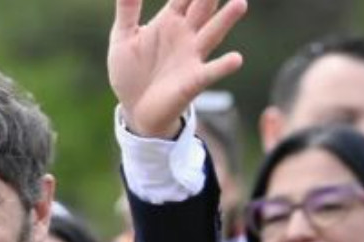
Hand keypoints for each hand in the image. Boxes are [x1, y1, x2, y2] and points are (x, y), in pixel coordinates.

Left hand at [109, 0, 246, 137]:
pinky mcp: (193, 81)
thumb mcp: (123, 39)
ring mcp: (192, 56)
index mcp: (170, 21)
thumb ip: (127, 11)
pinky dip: (223, 66)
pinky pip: (211, 72)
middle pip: (203, 7)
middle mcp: (186, 34)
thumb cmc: (131, 72)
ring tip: (240, 4)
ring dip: (226, 20)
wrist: (135, 110)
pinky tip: (235, 59)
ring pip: (212, 33)